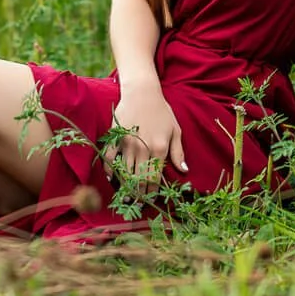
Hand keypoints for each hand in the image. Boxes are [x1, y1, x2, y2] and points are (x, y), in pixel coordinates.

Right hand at [106, 81, 186, 198]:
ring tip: (126, 197)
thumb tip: (184, 171)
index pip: (155, 178)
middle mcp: (143, 149)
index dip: (151, 191)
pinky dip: (110, 170)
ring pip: (125, 172)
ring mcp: (127, 144)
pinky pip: (110, 158)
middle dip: (138, 194)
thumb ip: (179, 152)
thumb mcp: (176, 130)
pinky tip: (112, 178)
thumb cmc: (162, 111)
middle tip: (137, 203)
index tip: (150, 199)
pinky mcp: (115, 138)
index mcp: (160, 149)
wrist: (142, 93)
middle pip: (139, 179)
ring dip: (125, 186)